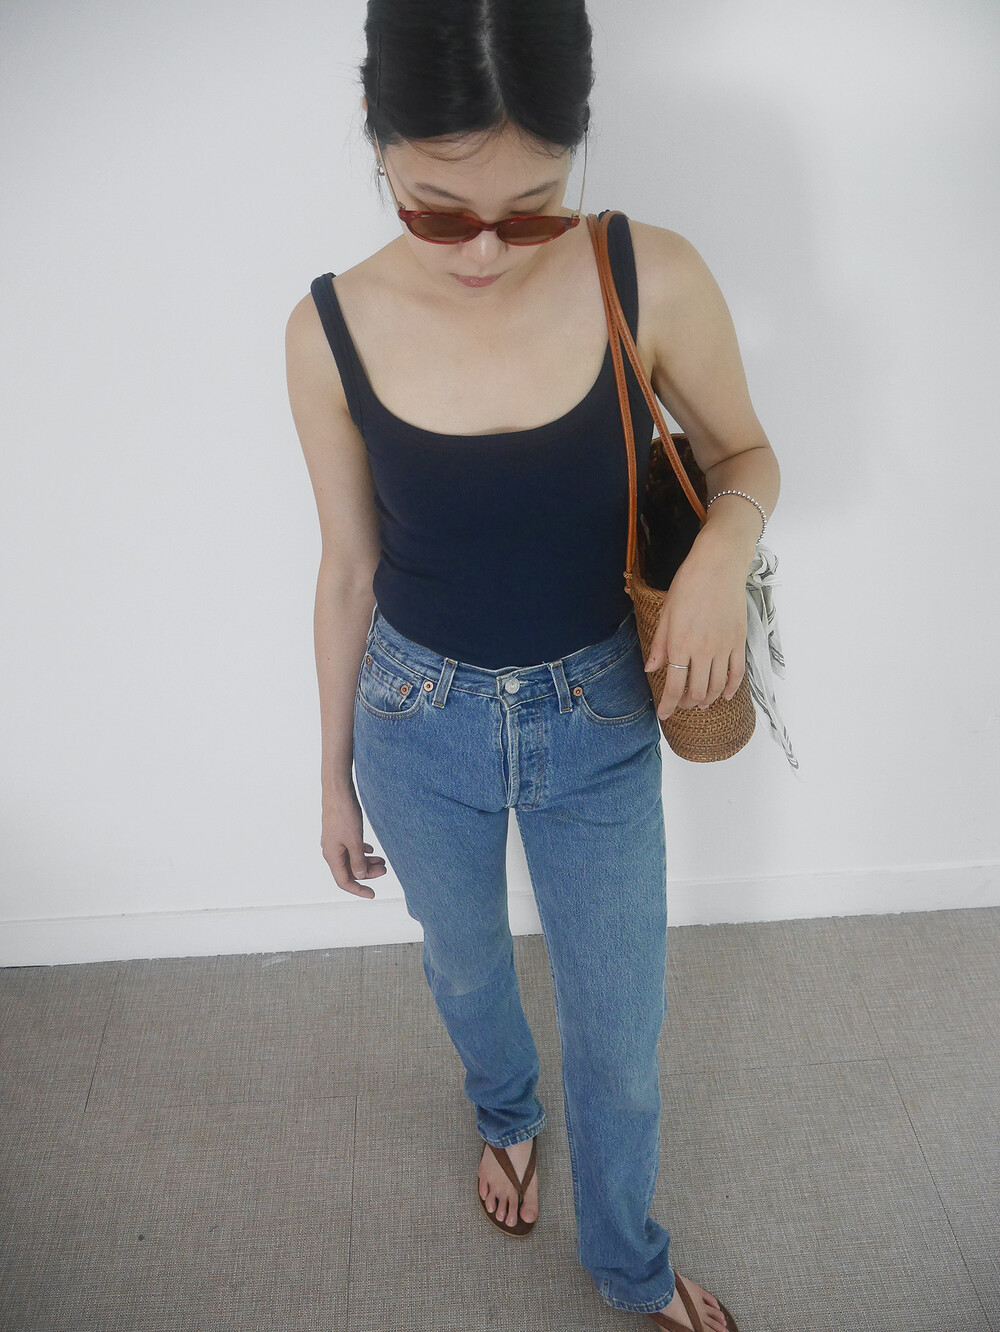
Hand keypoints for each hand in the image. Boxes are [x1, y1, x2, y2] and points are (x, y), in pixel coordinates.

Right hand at [321, 782, 387, 898]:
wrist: (337, 790)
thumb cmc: (344, 814)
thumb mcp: (355, 841)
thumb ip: (358, 861)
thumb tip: (360, 876)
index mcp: (332, 856)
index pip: (344, 881)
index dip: (358, 889)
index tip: (372, 894)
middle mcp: (331, 850)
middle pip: (349, 870)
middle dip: (367, 873)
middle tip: (385, 869)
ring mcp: (334, 841)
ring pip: (351, 858)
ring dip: (366, 861)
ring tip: (383, 860)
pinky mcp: (339, 831)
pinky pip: (350, 847)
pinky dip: (362, 851)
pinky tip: (372, 849)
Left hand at [643, 541, 747, 721]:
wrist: (719, 565)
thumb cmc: (688, 584)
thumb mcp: (666, 613)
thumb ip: (659, 644)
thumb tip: (650, 669)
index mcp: (679, 644)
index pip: (674, 686)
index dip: (668, 705)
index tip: (664, 714)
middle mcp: (702, 650)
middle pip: (697, 691)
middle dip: (687, 703)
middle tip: (681, 704)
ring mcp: (723, 647)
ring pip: (718, 686)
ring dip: (708, 699)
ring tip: (700, 702)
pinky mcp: (739, 641)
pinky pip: (737, 673)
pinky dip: (732, 688)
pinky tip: (726, 695)